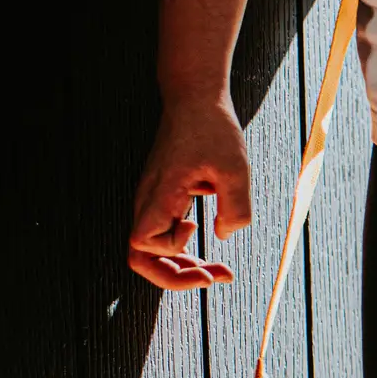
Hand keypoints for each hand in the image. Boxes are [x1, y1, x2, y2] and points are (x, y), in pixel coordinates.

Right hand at [128, 96, 249, 289]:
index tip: (198, 228)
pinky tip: (210, 252)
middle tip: (215, 277)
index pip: (142, 242)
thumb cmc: (213, 129)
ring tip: (221, 272)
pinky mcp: (163, 200)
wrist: (195, 100)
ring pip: (152, 252)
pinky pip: (162, 237)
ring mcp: (154, 202)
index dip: (171, 251)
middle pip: (140, 257)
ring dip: (183, 268)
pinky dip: (183, 251)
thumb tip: (223, 236)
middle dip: (176, 277)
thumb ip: (235, 208)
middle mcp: (149, 200)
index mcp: (161, 193)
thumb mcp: (236, 168)